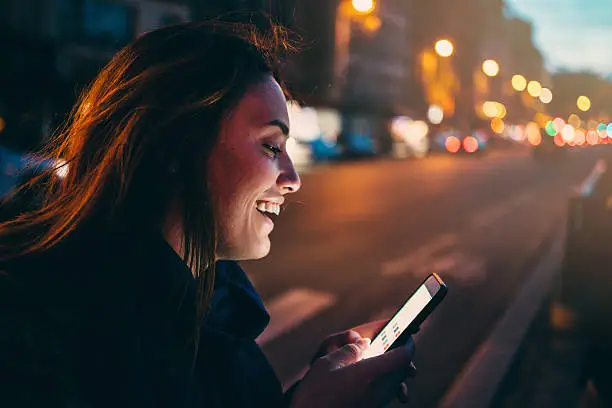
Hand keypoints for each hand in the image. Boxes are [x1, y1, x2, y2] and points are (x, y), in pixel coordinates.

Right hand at [289, 321, 416, 407]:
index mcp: (370, 374)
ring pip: (396, 383)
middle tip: (394, 345)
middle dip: (402, 357)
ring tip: (382, 361)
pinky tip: (370, 378)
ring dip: (394, 370)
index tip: (406, 336)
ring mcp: (377, 403)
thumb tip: (364, 343)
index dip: (407, 344)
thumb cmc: (315, 395)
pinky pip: (386, 393)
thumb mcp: (327, 364)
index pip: (403, 357)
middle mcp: (379, 390)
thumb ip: (349, 350)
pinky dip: (385, 382)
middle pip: (402, 370)